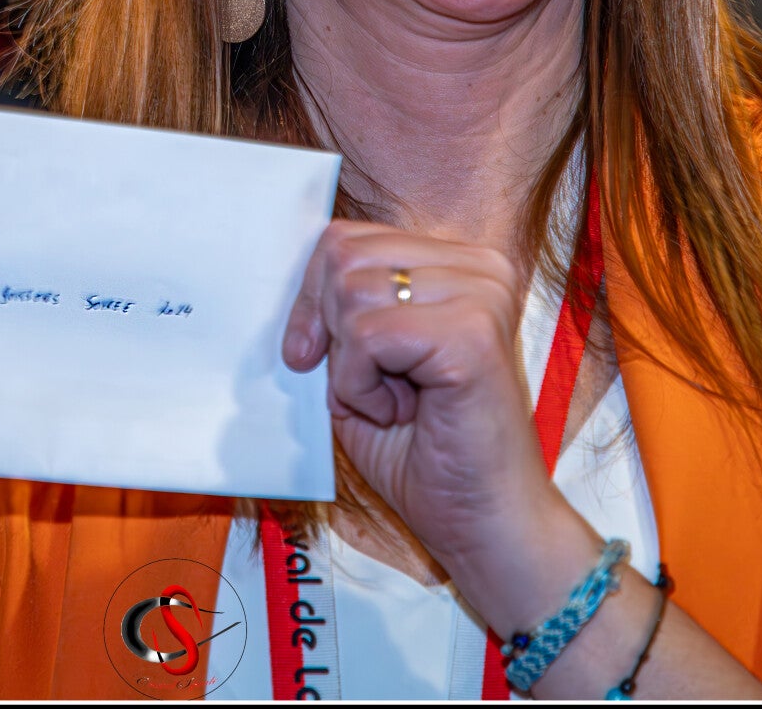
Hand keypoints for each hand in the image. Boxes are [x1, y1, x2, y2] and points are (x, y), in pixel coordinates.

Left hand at [282, 220, 553, 579]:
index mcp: (459, 264)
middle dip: (328, 328)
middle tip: (368, 387)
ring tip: (396, 403)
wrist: (482, 524)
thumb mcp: (360, 365)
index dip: (311, 297)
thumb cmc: (424, 453)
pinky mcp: (473, 333)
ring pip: (351, 290)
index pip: (348, 238)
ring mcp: (482, 294)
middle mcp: (480, 267)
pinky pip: (368, 334)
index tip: (307, 354)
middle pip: (342, 254)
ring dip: (351, 365)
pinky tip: (403, 413)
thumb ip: (335, 313)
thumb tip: (279, 277)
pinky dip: (361, 385)